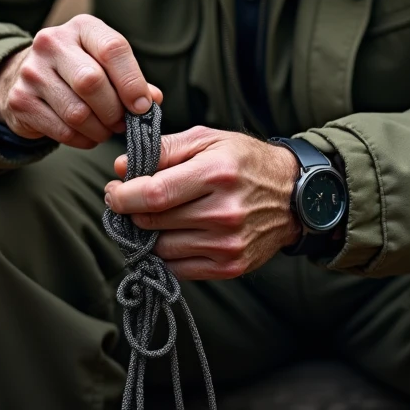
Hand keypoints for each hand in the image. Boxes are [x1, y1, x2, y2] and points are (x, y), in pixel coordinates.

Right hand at [0, 14, 162, 148]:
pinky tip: (88, 135)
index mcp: (82, 27)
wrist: (24, 76)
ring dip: (100, 130)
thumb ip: (131, 79)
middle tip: (123, 123)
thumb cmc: (78, 69)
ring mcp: (32, 71)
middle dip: (114, 110)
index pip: (113, 49)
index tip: (142, 106)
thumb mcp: (105, 63)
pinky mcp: (20, 100)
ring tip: (106, 130)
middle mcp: (52, 43)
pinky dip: (83, 140)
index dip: (132, 82)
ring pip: (77, 112)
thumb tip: (153, 100)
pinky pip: (62, 131)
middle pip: (92, 82)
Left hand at [103, 126, 301, 279]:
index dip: (123, 196)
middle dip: (131, 212)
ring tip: (154, 217)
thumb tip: (120, 168)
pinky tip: (172, 235)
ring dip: (147, 234)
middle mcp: (224, 212)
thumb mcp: (208, 140)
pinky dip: (166, 254)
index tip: (115, 191)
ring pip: (161, 248)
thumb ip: (163, 150)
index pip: (153, 194)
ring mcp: (228, 244)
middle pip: (153, 221)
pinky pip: (179, 268)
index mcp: (216, 173)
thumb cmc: (246, 161)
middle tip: (131, 201)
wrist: (294, 196)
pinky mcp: (231, 266)